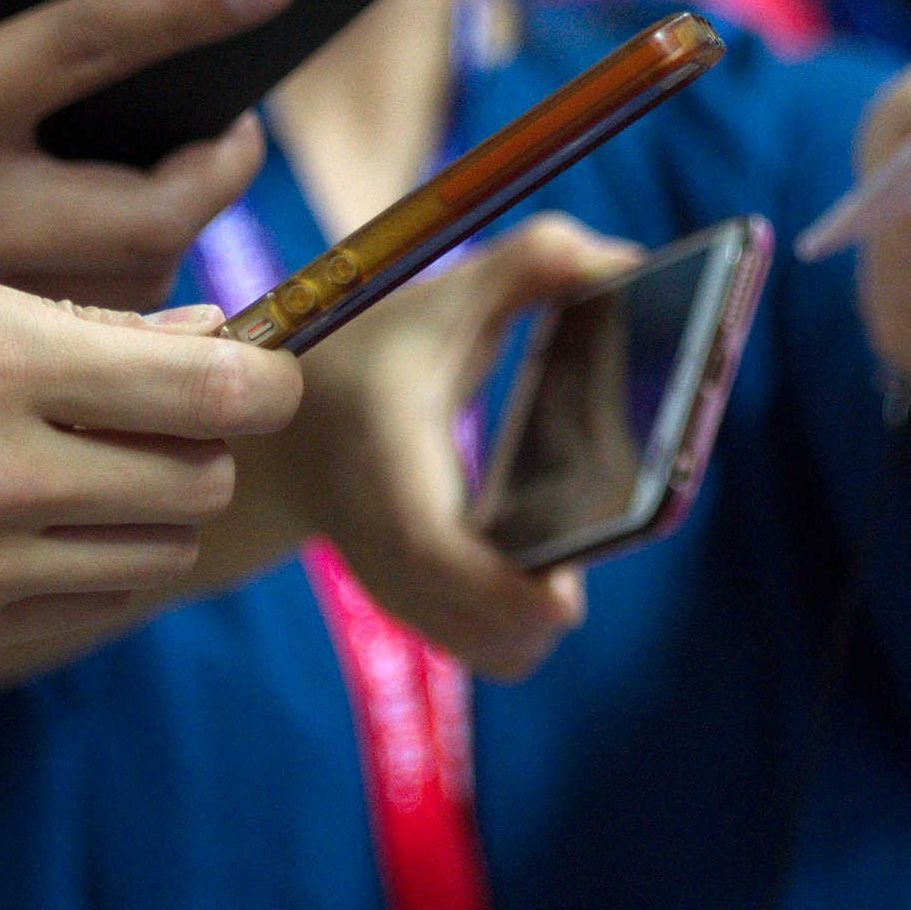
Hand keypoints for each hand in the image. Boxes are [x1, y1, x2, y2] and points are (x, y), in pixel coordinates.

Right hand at [0, 0, 295, 366]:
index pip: (87, 44)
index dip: (189, 3)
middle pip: (143, 207)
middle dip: (218, 160)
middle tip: (239, 121)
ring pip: (117, 291)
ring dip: (180, 239)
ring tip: (192, 175)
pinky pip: (63, 336)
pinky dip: (116, 300)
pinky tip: (123, 250)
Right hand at [0, 251, 300, 667]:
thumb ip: (70, 313)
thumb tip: (207, 330)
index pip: (215, 386)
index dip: (269, 375)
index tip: (265, 363)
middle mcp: (0, 476)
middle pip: (203, 477)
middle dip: (210, 438)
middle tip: (167, 405)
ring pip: (156, 552)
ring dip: (157, 504)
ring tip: (99, 458)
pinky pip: (84, 607)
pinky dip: (95, 561)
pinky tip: (40, 515)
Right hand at [261, 216, 632, 677]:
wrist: (284, 422)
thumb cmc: (374, 349)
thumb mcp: (442, 294)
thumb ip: (531, 263)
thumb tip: (626, 260)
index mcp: (386, 463)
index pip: (432, 553)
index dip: (501, 588)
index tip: (567, 599)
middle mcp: (384, 544)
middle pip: (477, 627)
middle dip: (544, 608)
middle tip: (588, 550)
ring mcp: (397, 588)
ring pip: (490, 649)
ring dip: (539, 621)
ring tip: (568, 552)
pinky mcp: (416, 608)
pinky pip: (484, 647)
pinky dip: (523, 626)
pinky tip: (543, 568)